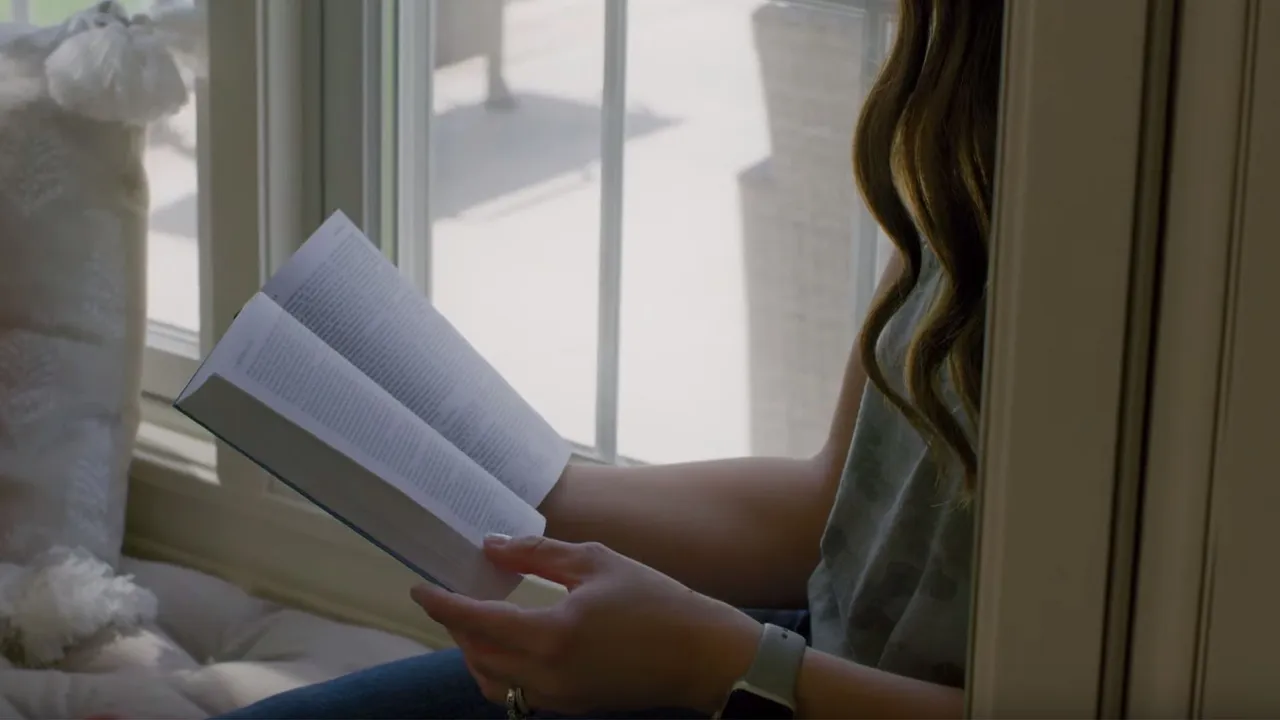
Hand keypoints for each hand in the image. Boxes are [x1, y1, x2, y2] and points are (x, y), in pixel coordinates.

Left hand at [410, 535, 762, 715]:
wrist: (702, 654)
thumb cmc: (656, 600)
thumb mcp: (596, 562)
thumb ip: (537, 554)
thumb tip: (491, 545)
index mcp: (553, 634)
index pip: (477, 621)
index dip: (443, 605)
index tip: (421, 589)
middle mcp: (549, 673)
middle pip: (477, 656)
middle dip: (456, 628)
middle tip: (448, 598)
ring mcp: (560, 696)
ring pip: (493, 683)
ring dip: (474, 654)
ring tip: (475, 623)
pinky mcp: (573, 706)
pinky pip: (519, 694)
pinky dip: (501, 671)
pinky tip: (510, 644)